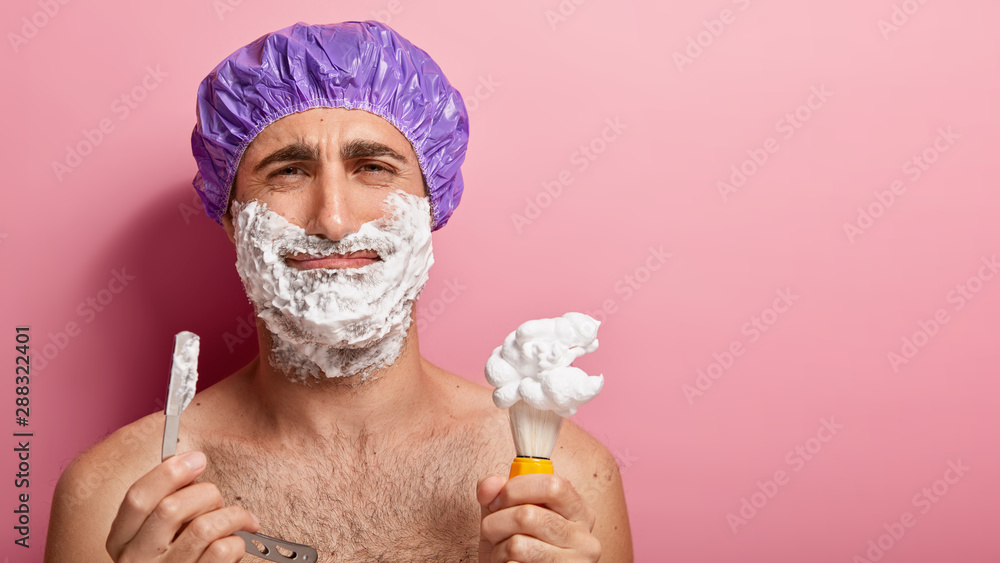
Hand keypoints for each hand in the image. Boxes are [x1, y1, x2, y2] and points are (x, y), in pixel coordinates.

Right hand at [106, 451, 259, 561]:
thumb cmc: (174, 556)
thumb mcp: (156, 532)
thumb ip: (166, 503)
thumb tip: (190, 465)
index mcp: (121, 540)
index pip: (137, 497)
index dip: (169, 472)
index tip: (196, 458)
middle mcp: (138, 560)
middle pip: (171, 508)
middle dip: (206, 493)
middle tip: (217, 500)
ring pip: (204, 528)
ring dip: (230, 516)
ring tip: (235, 520)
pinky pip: (223, 550)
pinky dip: (238, 540)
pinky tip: (235, 542)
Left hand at [477, 473, 601, 562]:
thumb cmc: (517, 543)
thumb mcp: (507, 511)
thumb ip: (498, 490)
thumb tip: (491, 485)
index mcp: (579, 511)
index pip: (552, 485)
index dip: (516, 489)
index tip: (497, 501)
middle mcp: (584, 539)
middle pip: (528, 516)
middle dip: (497, 521)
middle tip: (492, 530)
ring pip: (517, 545)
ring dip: (499, 548)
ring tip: (504, 552)